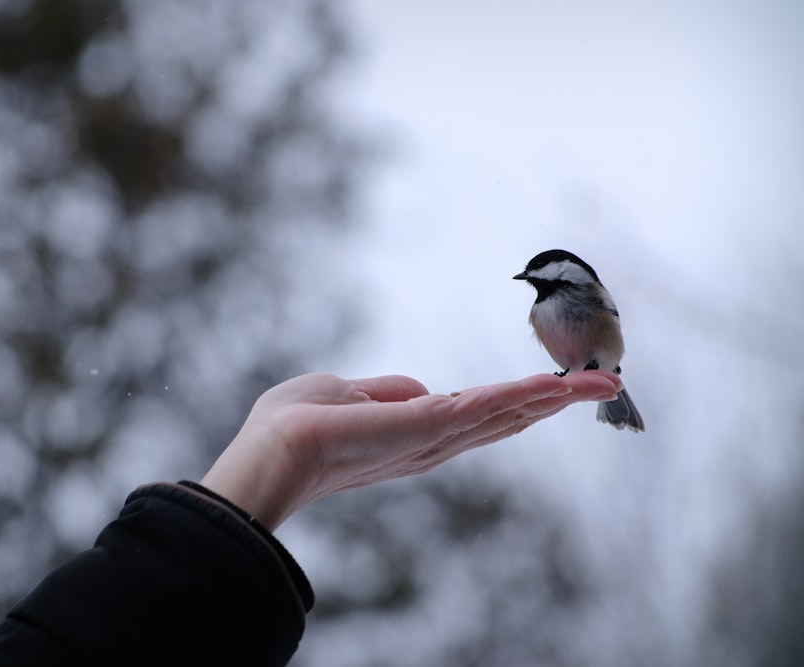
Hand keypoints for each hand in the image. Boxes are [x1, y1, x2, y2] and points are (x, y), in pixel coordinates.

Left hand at [201, 371, 623, 529]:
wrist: (272, 451)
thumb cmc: (294, 424)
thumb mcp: (343, 392)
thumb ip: (385, 391)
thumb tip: (418, 390)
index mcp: (413, 434)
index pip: (474, 417)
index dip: (513, 404)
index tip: (553, 391)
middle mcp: (432, 443)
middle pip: (502, 418)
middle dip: (551, 403)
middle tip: (602, 385)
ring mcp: (433, 438)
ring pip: (503, 412)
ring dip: (552, 398)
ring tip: (599, 384)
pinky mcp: (427, 427)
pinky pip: (484, 406)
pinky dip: (523, 395)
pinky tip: (559, 388)